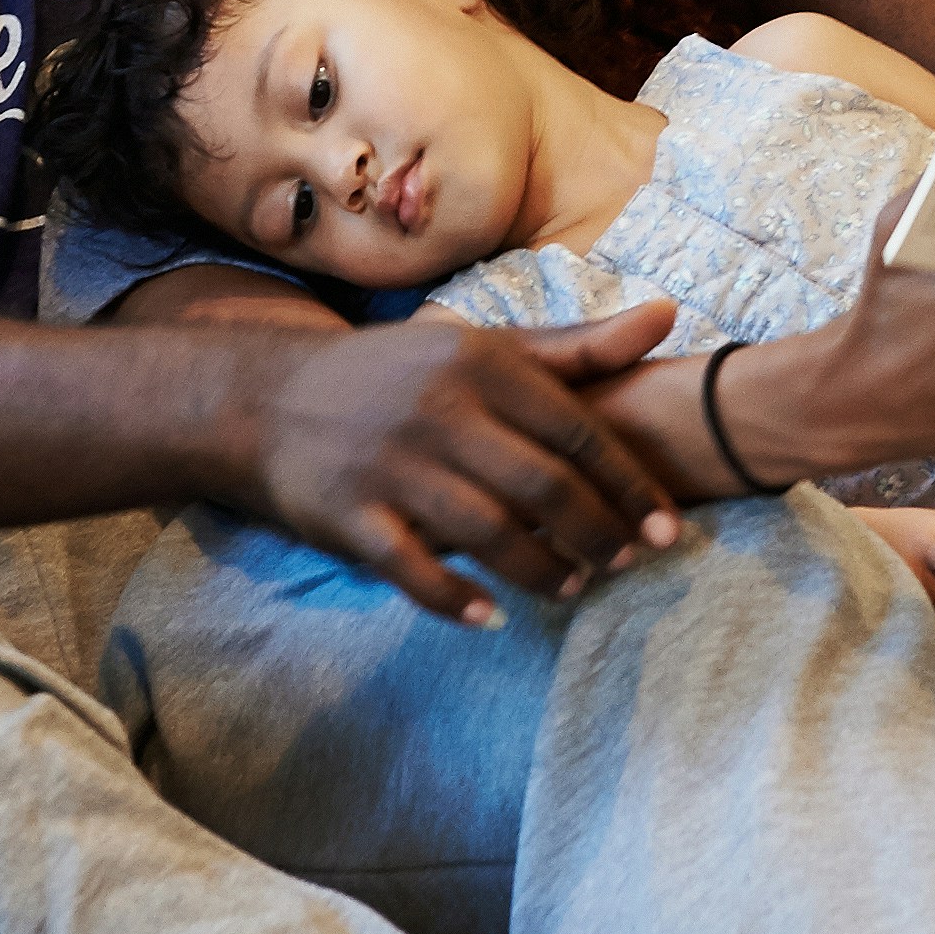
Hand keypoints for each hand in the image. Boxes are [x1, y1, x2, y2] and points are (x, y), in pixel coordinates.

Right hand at [243, 305, 685, 622]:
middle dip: (598, 534)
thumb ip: (576, 346)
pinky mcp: (349, 515)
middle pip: (543, 487)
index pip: (577, 432)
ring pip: (489, 533)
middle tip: (629, 563)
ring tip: (574, 587)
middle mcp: (439, 411)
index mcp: (479, 364)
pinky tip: (493, 615)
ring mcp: (391, 465)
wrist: (264, 398)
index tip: (669, 528)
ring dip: (543, 569)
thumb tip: (670, 317)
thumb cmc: (398, 376)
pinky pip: (416, 570)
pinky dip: (458, 599)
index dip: (631, 486)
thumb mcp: (483, 348)